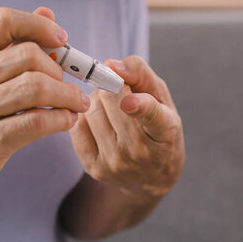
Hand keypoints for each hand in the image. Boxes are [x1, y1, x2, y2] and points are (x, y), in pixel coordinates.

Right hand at [0, 7, 90, 190]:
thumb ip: (11, 43)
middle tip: (66, 82)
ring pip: (37, 88)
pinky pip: (37, 122)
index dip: (38, 25)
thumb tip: (47, 15)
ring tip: (76, 102)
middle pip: (28, 56)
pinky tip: (67, 119)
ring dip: (67, 95)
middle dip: (57, 69)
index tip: (60, 38)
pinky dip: (61, 118)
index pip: (3, 21)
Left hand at [69, 56, 184, 198]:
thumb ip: (141, 74)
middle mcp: (139, 150)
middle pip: (111, 99)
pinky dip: (85, 116)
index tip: (128, 102)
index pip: (152, 116)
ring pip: (91, 110)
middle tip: (121, 93)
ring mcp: (114, 162)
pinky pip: (77, 125)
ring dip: (97, 101)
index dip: (139, 106)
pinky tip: (100, 122)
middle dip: (112, 88)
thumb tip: (110, 64)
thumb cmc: (158, 128)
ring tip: (111, 110)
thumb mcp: (162, 98)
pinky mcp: (94, 168)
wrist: (151, 177)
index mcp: (165, 130)